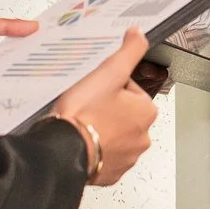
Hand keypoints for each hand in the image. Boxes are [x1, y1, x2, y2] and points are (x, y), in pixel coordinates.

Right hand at [50, 28, 158, 185]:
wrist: (63, 151)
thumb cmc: (83, 114)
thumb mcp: (108, 72)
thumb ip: (128, 51)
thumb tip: (138, 34)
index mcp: (146, 111)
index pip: (130, 89)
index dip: (110, 86)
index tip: (96, 90)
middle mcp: (142, 137)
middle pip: (123, 113)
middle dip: (107, 109)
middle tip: (87, 107)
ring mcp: (127, 158)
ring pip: (114, 135)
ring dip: (101, 130)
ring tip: (82, 124)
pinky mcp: (111, 173)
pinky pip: (104, 157)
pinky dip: (94, 149)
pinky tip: (82, 141)